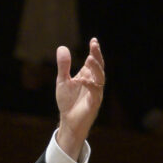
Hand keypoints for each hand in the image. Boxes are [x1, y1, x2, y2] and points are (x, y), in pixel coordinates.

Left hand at [54, 37, 105, 159]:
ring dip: (96, 68)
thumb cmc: (68, 101)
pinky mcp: (94, 104)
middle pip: (99, 67)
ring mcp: (95, 93)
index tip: (93, 41)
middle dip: (98, 56)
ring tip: (90, 58)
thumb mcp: (62, 80)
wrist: (69, 121)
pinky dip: (90, 85)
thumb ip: (63, 66)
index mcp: (87, 76)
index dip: (95, 51)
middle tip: (94, 45)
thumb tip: (62, 47)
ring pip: (100, 79)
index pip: (93, 61)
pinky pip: (95, 93)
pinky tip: (82, 79)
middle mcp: (94, 83)